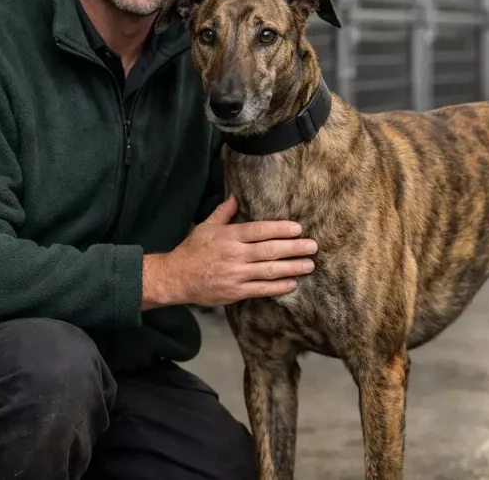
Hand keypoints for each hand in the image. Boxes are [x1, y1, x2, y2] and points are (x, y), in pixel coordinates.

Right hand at [142, 195, 316, 308]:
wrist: (176, 277)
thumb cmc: (192, 250)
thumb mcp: (205, 227)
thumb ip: (223, 213)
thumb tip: (235, 197)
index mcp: (229, 236)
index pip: (259, 230)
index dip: (280, 229)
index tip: (298, 228)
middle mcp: (235, 255)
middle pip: (270, 250)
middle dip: (294, 248)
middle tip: (313, 246)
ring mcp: (236, 275)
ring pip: (269, 270)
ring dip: (292, 267)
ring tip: (309, 265)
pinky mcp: (235, 292)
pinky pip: (261, 289)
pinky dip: (278, 287)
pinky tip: (292, 283)